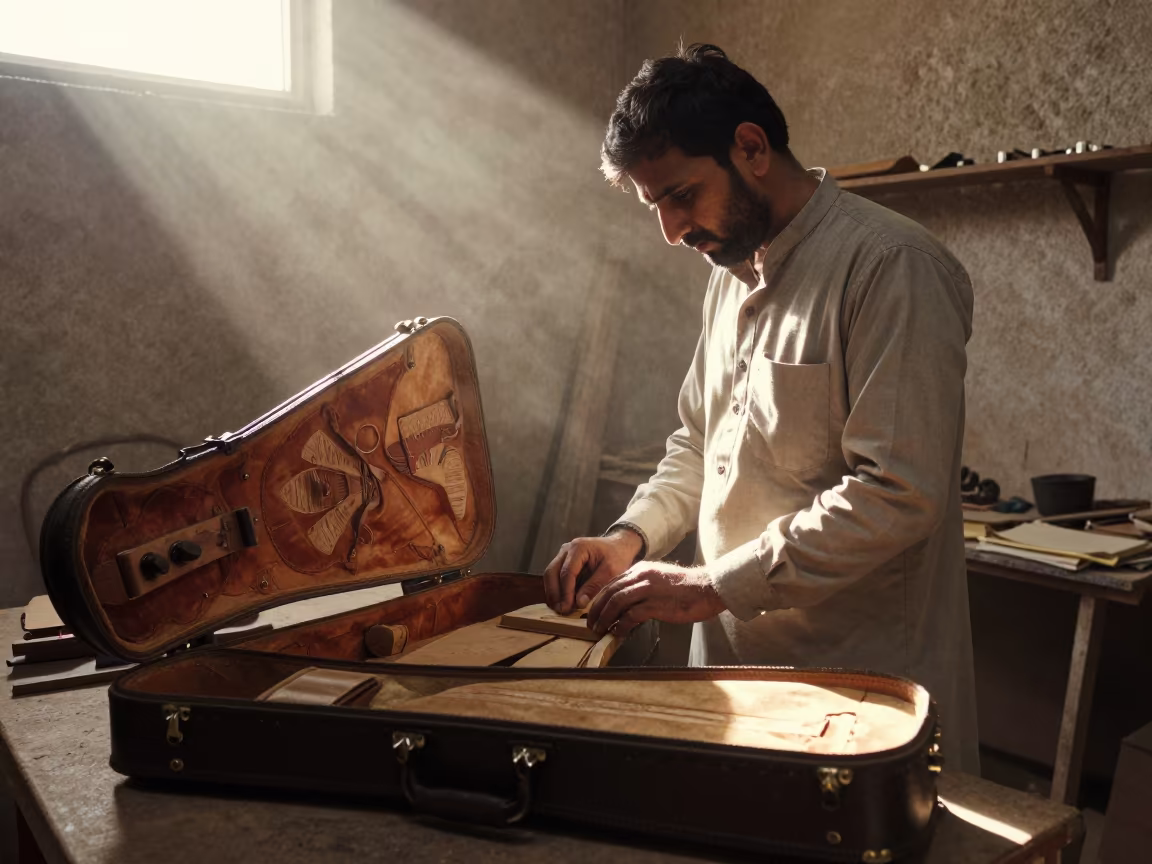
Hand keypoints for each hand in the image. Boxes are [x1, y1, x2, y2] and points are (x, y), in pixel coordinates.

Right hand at [543, 529, 642, 614]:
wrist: (618, 546)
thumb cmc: (617, 556)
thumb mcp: (611, 571)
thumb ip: (594, 586)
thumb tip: (579, 603)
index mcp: (579, 548)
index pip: (567, 572)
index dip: (565, 592)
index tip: (566, 608)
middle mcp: (567, 549)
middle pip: (552, 572)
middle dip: (554, 593)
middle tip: (560, 610)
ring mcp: (563, 555)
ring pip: (550, 574)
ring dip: (553, 593)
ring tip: (559, 608)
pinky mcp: (563, 562)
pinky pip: (555, 576)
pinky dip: (556, 589)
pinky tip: (561, 602)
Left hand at [587, 561, 726, 637]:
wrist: (708, 588)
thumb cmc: (687, 588)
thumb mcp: (660, 580)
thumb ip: (644, 587)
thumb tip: (628, 605)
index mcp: (641, 569)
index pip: (612, 583)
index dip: (600, 598)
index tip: (594, 611)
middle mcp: (641, 576)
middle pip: (609, 591)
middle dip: (596, 609)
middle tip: (590, 623)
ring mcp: (648, 589)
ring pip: (616, 602)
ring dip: (604, 617)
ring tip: (599, 630)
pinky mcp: (656, 604)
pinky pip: (631, 615)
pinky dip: (621, 625)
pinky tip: (617, 632)